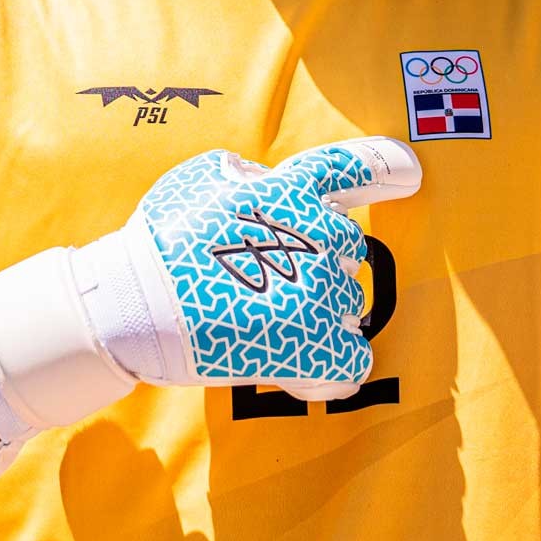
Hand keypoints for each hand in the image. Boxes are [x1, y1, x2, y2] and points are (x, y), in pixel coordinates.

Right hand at [0, 136, 420, 495]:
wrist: (132, 302)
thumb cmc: (159, 242)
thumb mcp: (201, 178)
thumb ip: (251, 178)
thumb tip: (269, 184)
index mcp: (291, 189)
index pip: (354, 168)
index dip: (386, 169)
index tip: (408, 175)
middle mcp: (319, 233)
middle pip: (346, 252)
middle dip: (315, 268)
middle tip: (261, 285)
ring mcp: (322, 290)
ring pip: (345, 308)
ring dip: (312, 317)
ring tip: (255, 324)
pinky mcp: (318, 343)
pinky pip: (349, 363)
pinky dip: (326, 372)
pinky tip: (293, 372)